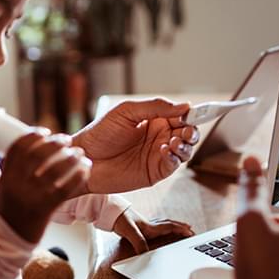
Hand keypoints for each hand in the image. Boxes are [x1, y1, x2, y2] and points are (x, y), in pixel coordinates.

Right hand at [0, 131, 90, 242]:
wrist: (8, 242)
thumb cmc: (11, 212)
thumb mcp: (6, 187)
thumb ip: (17, 170)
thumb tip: (33, 149)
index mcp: (6, 176)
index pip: (18, 147)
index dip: (34, 135)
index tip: (46, 131)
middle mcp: (16, 184)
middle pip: (37, 154)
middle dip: (55, 143)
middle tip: (67, 140)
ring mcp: (30, 196)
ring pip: (54, 169)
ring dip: (70, 158)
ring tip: (80, 154)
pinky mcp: (45, 208)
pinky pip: (65, 188)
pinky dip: (78, 176)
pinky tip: (86, 170)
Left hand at [72, 98, 198, 193]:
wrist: (85, 158)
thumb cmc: (100, 133)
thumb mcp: (127, 112)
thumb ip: (155, 107)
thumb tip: (184, 106)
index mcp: (154, 120)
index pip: (180, 116)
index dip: (189, 114)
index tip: (193, 112)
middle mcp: (159, 137)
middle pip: (187, 133)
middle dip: (191, 131)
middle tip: (186, 130)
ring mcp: (158, 155)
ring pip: (184, 150)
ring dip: (185, 145)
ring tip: (174, 141)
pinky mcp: (154, 172)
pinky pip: (173, 165)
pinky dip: (174, 158)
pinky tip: (164, 150)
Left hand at [112, 208, 193, 252]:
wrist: (110, 212)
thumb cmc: (119, 219)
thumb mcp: (129, 232)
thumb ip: (138, 243)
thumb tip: (146, 255)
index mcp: (150, 227)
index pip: (169, 227)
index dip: (180, 229)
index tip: (190, 232)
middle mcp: (150, 225)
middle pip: (170, 225)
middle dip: (181, 227)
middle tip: (191, 230)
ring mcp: (146, 225)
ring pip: (164, 225)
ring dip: (174, 226)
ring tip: (182, 228)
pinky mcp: (140, 226)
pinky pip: (157, 226)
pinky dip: (164, 227)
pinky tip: (161, 230)